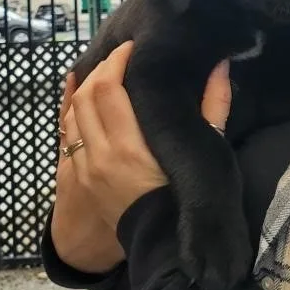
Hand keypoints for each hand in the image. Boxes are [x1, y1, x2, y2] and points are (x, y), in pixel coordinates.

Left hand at [61, 42, 232, 228]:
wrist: (161, 240)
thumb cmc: (186, 193)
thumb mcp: (206, 150)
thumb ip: (214, 106)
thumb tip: (221, 66)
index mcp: (131, 147)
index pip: (108, 89)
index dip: (116, 62)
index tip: (131, 49)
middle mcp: (101, 155)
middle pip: (86, 96)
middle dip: (100, 69)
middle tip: (119, 58)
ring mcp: (85, 167)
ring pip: (72, 113)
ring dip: (85, 89)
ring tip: (103, 75)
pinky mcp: (78, 176)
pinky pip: (67, 134)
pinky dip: (73, 111)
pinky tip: (84, 100)